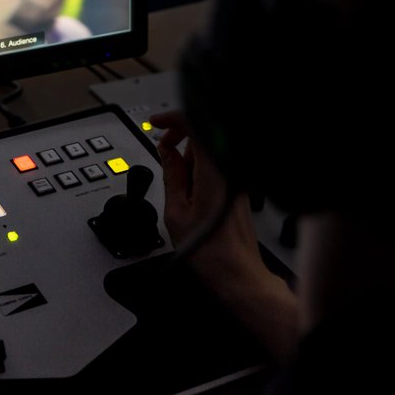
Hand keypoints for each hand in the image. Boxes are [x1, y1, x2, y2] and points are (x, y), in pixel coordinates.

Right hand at [151, 110, 259, 280]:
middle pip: (202, 135)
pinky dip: (198, 170)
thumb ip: (170, 174)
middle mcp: (229, 171)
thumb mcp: (176, 210)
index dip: (172, 119)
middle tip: (161, 150)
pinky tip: (189, 193)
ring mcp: (236, 180)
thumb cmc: (210, 252)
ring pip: (208, 152)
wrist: (237, 275)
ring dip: (188, 158)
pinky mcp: (237, 189)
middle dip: (178, 138)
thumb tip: (165, 152)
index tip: (156, 124)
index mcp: (214, 171)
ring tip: (176, 187)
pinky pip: (216, 167)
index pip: (195, 125)